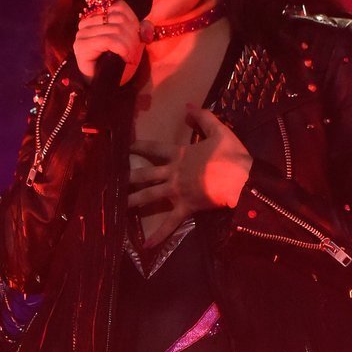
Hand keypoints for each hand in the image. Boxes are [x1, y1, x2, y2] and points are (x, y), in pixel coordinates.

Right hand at [73, 0, 152, 84]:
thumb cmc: (117, 64)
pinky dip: (122, 50)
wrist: (105, 85)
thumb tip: (146, 28)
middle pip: (119, 19)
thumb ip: (141, 29)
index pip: (120, 7)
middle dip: (133, 37)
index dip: (134, 23)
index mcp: (97, 16)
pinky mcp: (82, 46)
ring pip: (116, 30)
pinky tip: (124, 59)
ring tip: (129, 58)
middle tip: (133, 53)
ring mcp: (82, 33)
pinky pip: (109, 40)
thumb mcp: (134, 42)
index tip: (137, 41)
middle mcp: (87, 22)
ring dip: (129, 46)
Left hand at [128, 105, 252, 247]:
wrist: (243, 178)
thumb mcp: (219, 131)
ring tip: (115, 206)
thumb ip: (203, 117)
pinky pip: (170, 224)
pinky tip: (146, 246)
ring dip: (132, 202)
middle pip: (144, 174)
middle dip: (127, 176)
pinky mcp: (186, 208)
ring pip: (149, 197)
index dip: (139, 146)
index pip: (154, 148)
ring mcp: (177, 192)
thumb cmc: (232, 155)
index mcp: (180, 154)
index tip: (125, 146)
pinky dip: (158, 235)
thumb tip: (188, 105)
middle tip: (109, 179)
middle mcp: (173, 173)